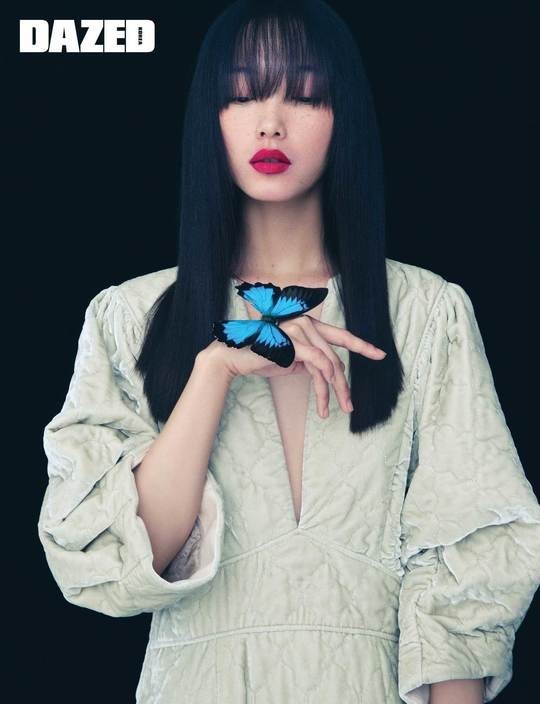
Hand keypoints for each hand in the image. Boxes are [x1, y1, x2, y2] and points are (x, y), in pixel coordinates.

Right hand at [203, 314, 386, 417]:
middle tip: (349, 405)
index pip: (341, 335)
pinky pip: (318, 366)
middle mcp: (307, 323)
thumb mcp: (292, 359)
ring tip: (335, 410)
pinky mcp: (295, 343)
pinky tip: (323, 403)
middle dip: (344, 385)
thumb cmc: (261, 357)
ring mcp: (301, 330)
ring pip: (329, 365)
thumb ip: (311, 360)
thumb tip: (328, 371)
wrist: (236, 357)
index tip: (380, 355)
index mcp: (309, 324)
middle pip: (336, 357)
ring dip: (332, 392)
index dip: (362, 346)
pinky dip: (323, 386)